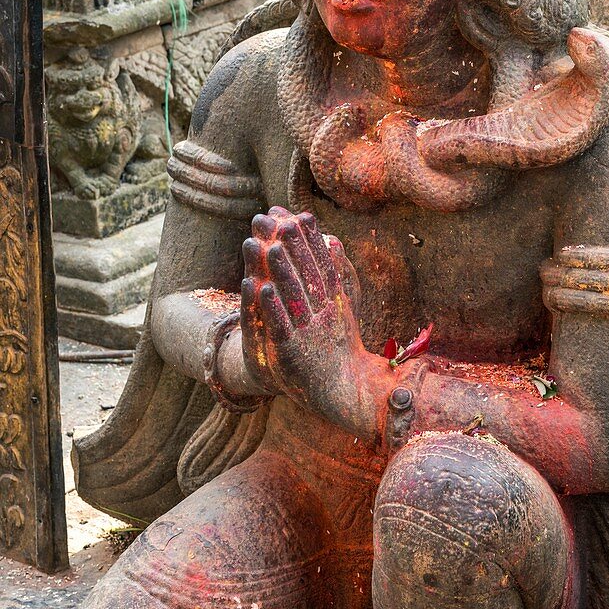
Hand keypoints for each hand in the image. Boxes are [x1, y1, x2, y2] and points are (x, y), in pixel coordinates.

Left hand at [241, 207, 365, 410]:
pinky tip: (261, 289)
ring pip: (294, 298)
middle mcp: (324, 315)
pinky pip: (282, 328)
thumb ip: (335, 276)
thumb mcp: (342, 307)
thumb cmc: (340, 347)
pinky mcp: (292, 353)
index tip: (302, 215)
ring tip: (270, 247)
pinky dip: (273, 309)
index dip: (313, 241)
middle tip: (283, 221)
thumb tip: (333, 241)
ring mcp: (309, 334)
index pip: (324, 266)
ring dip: (282, 272)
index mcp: (335, 302)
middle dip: (296, 248)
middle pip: (309, 276)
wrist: (346, 392)